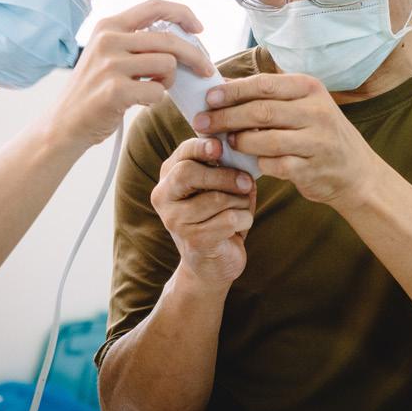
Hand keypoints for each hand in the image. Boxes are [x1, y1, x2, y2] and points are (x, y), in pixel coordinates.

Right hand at [46, 0, 212, 150]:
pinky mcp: (115, 90)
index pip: (154, 6)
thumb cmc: (94, 90)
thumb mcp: (108, 55)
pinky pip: (158, 91)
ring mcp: (110, 64)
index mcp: (108, 26)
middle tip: (204, 69)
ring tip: (152, 88)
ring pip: (167, 64)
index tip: (198, 28)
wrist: (65, 124)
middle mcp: (108, 40)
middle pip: (169, 39)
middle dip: (194, 55)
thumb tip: (183, 40)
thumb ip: (137, 43)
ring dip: (169, 80)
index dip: (183, 13)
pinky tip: (140, 101)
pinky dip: (156, 99)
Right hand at [152, 138, 256, 288]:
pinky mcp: (193, 240)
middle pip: (189, 173)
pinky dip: (244, 220)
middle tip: (247, 182)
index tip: (220, 147)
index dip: (201, 146)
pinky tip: (239, 227)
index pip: (182, 153)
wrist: (213, 264)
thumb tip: (243, 147)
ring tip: (241, 210)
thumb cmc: (219, 216)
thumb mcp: (219, 187)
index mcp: (169, 177)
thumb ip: (225, 166)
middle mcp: (164, 197)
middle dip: (225, 176)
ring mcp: (175, 221)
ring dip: (240, 202)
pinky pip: (229, 219)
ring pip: (217, 198)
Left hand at [193, 74, 380, 206]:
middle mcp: (317, 111)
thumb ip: (268, 97)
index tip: (208, 98)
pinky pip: (274, 164)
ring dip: (239, 141)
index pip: (264, 84)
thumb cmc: (319, 134)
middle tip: (202, 122)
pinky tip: (249, 161)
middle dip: (226, 117)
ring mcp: (317, 141)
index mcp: (310, 89)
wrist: (356, 172)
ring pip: (265, 139)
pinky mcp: (312, 168)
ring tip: (225, 142)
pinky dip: (257, 163)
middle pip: (261, 111)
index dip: (232, 91)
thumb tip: (221, 87)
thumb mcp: (302, 106)